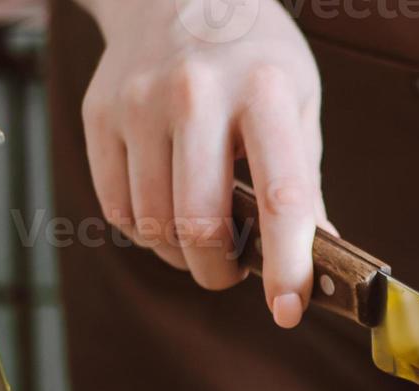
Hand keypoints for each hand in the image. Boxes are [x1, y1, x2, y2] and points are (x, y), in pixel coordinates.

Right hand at [79, 0, 329, 326]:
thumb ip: (304, 181)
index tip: (288, 309)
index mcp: (263, 91)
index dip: (287, 265)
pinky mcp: (100, 115)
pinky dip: (145, 232)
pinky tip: (167, 212)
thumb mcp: (299, 101)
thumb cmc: (250, 54)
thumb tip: (319, 258)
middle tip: (235, 271)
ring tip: (204, 237)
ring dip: (182, 254)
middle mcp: (195, 94)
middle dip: (220, 271)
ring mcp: (138, 103)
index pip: (281, 196)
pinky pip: (117, 208)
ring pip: (154, 225)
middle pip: (201, 224)